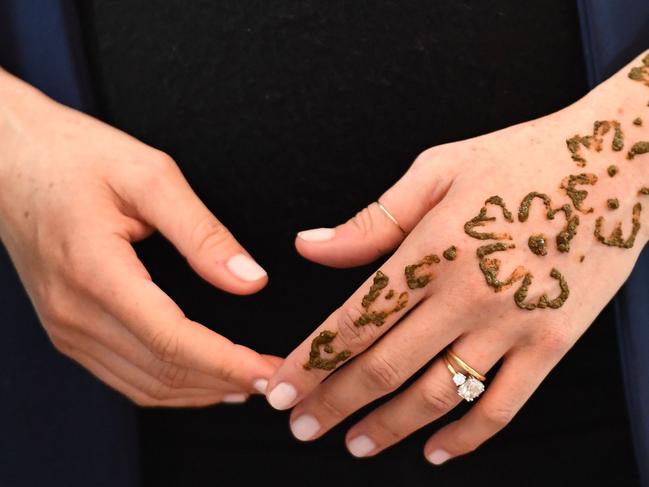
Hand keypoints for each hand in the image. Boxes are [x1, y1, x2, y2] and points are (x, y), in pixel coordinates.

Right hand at [0, 68, 279, 405]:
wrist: (8, 157)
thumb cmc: (75, 156)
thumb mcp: (149, 176)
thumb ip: (202, 233)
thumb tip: (249, 281)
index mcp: (95, 270)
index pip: (171, 338)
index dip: (226, 362)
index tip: (270, 371)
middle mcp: (74, 311)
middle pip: (161, 370)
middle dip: (224, 380)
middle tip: (276, 377)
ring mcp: (65, 326)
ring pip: (143, 384)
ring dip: (200, 390)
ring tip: (248, 384)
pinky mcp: (67, 328)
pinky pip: (123, 376)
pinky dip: (169, 385)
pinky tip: (201, 380)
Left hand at [266, 51, 648, 461]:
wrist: (616, 164)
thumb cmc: (518, 159)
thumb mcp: (437, 170)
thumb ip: (372, 220)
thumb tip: (308, 246)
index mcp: (431, 249)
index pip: (354, 320)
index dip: (311, 361)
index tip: (280, 390)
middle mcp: (467, 294)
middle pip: (385, 366)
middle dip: (334, 403)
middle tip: (300, 427)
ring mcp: (513, 323)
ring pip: (437, 394)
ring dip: (389, 427)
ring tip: (354, 445)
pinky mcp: (552, 342)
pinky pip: (504, 405)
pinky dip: (467, 437)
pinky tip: (435, 451)